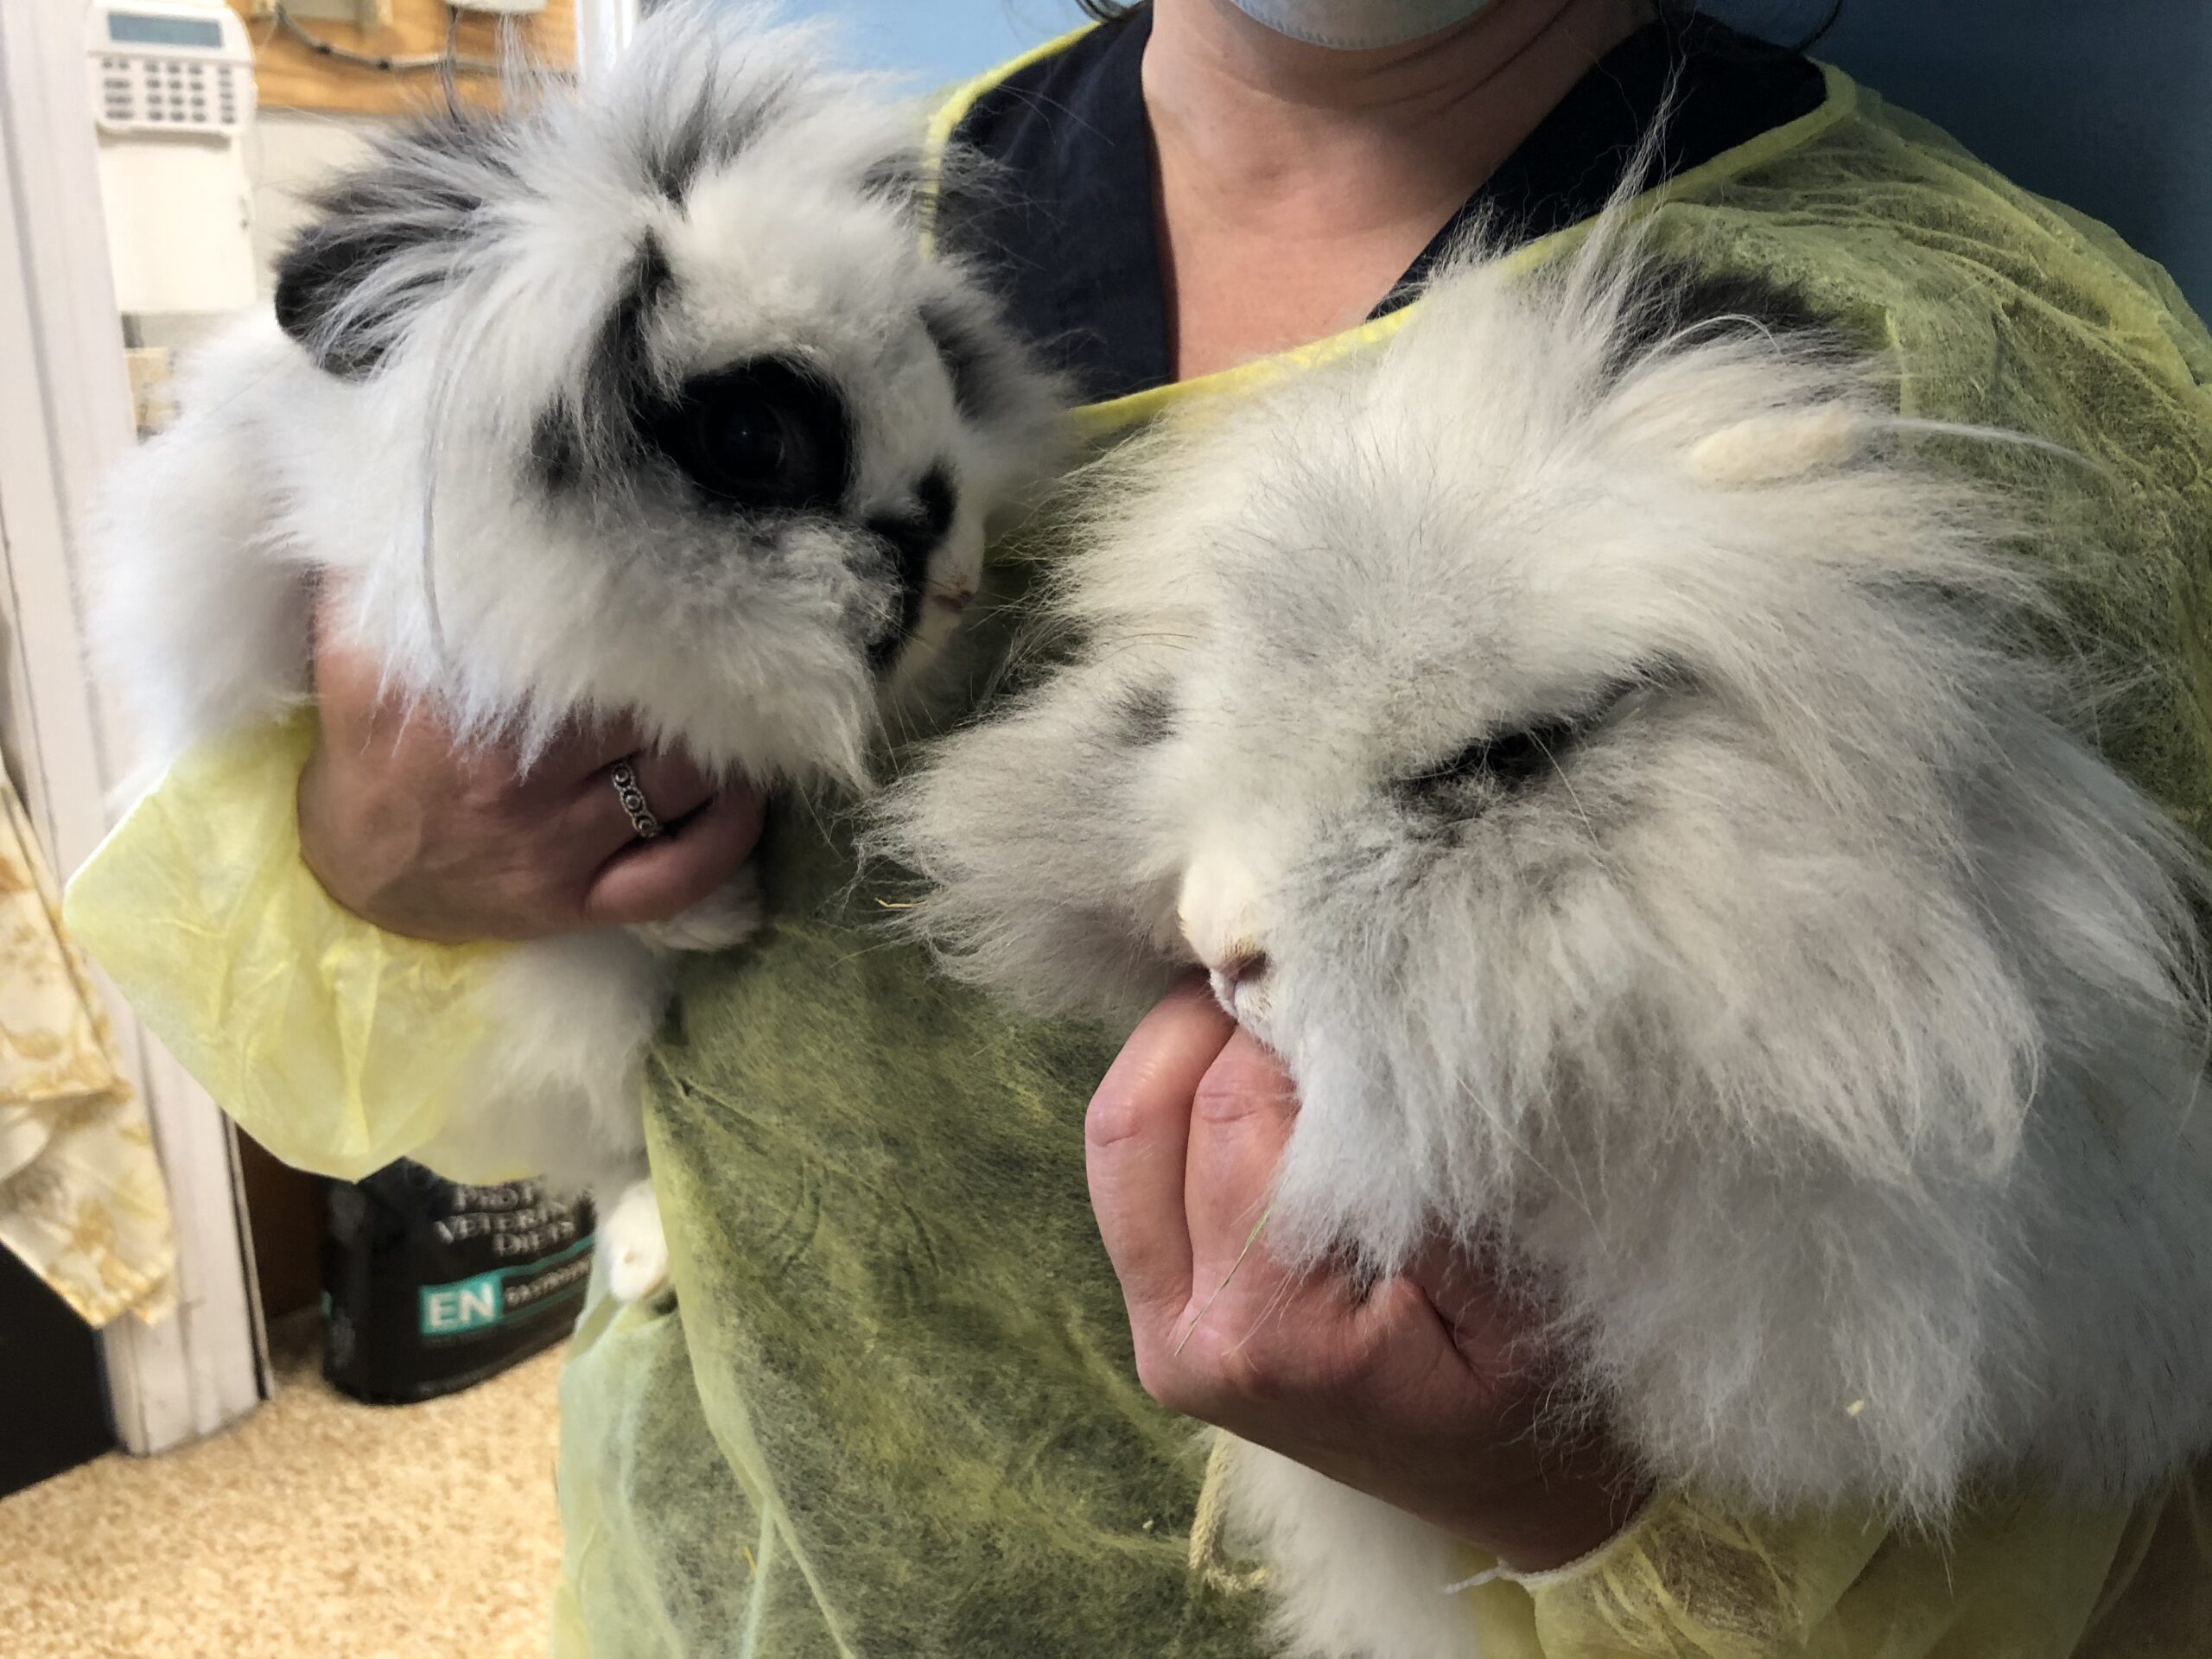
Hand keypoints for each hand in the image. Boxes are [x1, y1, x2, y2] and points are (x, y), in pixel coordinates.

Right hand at [297, 595, 764, 942]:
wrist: (357, 863)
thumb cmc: (377, 740)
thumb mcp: (360, 643)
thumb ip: (403, 569)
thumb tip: (448, 495)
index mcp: (466, 701)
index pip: (588, 640)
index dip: (645, 608)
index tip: (676, 582)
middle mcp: (515, 775)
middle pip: (647, 708)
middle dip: (692, 676)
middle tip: (723, 645)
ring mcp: (555, 844)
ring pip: (679, 782)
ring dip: (722, 746)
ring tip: (740, 710)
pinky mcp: (578, 901)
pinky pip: (680, 876)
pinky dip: (727, 838)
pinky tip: (743, 798)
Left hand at [1087, 980, 1650, 1572]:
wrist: (1513, 1502)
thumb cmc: (1538, 1400)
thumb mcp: (1517, 1294)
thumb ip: (1428, 1179)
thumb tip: (1367, 1042)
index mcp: (1272, 1336)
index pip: (1237, 1116)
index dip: (1282, 1018)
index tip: (1338, 956)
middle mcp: (1188, 1339)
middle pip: (1153, 1112)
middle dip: (1218, 1014)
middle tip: (1293, 948)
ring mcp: (1160, 1330)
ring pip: (1119, 1133)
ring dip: (1177, 1044)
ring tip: (1260, 987)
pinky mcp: (1160, 1314)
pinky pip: (1130, 1171)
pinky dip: (1171, 1091)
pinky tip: (1237, 1050)